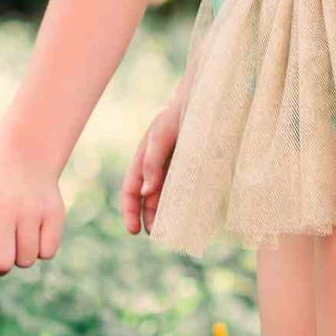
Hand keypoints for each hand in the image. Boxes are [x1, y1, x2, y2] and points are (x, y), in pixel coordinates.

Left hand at [0, 148, 64, 303]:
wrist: (24, 158)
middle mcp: (5, 206)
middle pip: (3, 263)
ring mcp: (32, 209)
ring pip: (26, 260)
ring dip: (20, 255)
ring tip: (17, 231)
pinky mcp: (55, 213)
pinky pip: (47, 253)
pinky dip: (40, 249)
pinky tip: (35, 227)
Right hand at [122, 90, 186, 236]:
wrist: (205, 99)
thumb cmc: (178, 114)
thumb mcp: (162, 136)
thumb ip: (153, 163)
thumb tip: (146, 194)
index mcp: (142, 159)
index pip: (131, 191)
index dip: (129, 211)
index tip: (133, 231)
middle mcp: (157, 167)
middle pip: (148, 199)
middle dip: (149, 218)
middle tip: (155, 236)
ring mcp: (175, 170)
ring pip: (167, 199)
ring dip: (166, 215)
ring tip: (170, 231)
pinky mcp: (193, 171)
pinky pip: (186, 193)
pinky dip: (185, 206)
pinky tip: (190, 217)